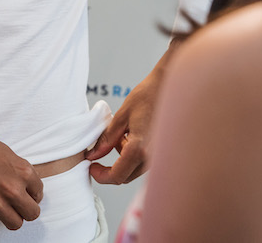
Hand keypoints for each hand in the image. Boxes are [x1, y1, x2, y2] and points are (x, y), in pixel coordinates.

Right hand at [0, 110, 43, 228]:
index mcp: (22, 171)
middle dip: (25, 209)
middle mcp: (12, 189)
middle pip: (32, 214)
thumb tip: (25, 185)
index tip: (26, 194)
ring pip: (15, 223)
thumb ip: (18, 172)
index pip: (38, 194)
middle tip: (18, 204)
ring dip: (10, 216)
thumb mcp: (6, 153)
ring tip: (2, 206)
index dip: (31, 194)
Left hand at [85, 46, 177, 184]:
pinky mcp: (164, 151)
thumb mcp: (122, 116)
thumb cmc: (148, 95)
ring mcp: (160, 156)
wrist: (170, 84)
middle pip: (126, 176)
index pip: (117, 176)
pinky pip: (145, 161)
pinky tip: (133, 135)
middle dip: (111, 167)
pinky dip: (135, 154)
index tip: (92, 167)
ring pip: (135, 169)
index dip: (101, 175)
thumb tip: (93, 155)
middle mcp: (153, 157)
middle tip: (101, 150)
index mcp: (140, 149)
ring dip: (124, 159)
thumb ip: (107, 139)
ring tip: (121, 135)